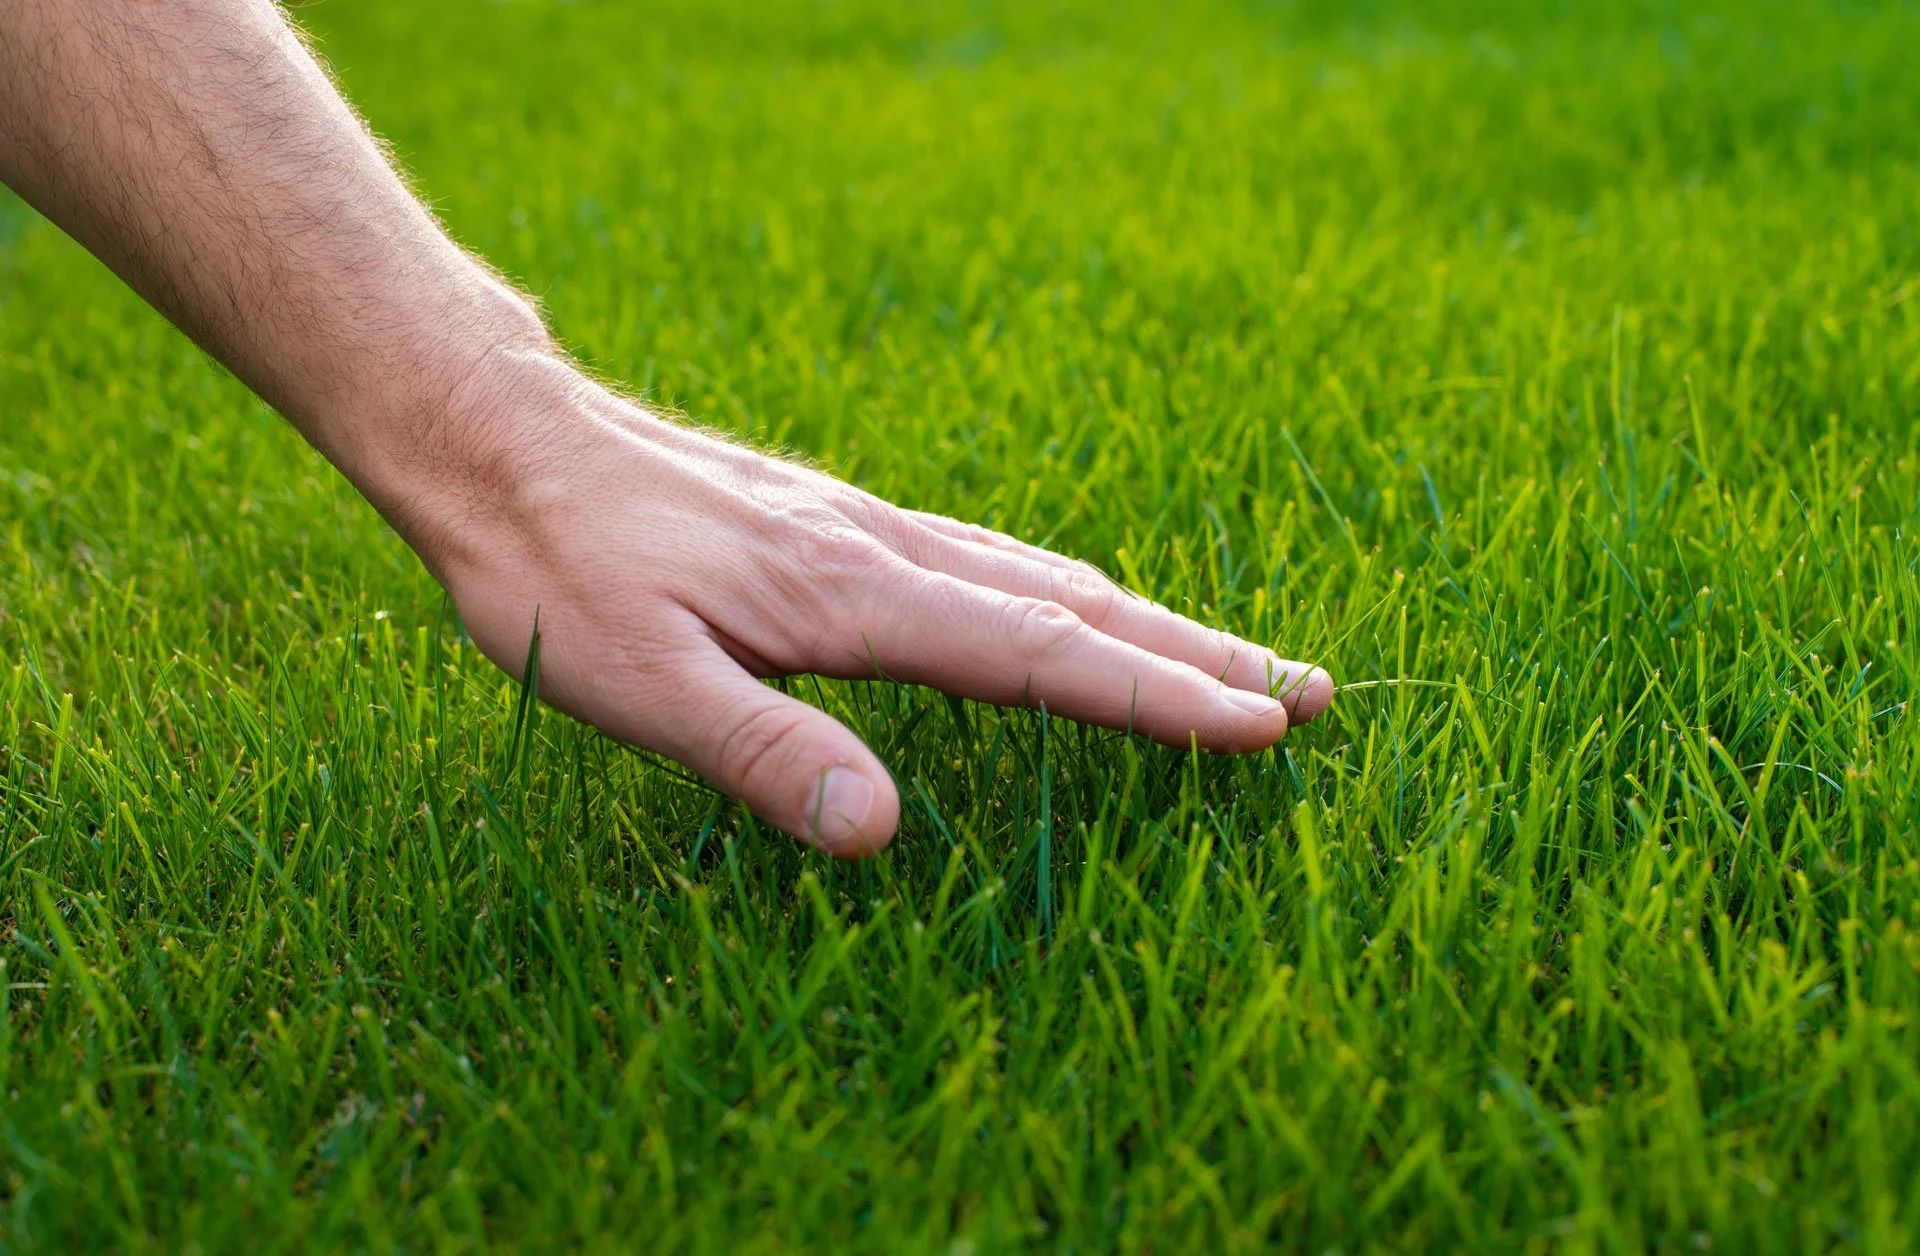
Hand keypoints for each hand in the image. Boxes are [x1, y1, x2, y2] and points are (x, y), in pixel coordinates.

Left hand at [406, 352, 1334, 856]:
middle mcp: (884, 550)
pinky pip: (989, 562)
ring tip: (1232, 659)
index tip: (1263, 726)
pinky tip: (1065, 615)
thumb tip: (879, 836)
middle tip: (1310, 691)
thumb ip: (763, 754)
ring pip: (1041, 575)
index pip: (1041, 653)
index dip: (1156, 696)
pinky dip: (1066, 597)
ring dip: (1148, 621)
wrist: (500, 440)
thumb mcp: (637, 683)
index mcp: (857, 596)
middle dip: (1198, 652)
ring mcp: (867, 529)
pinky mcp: (838, 528)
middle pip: (1077, 603)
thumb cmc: (559, 571)